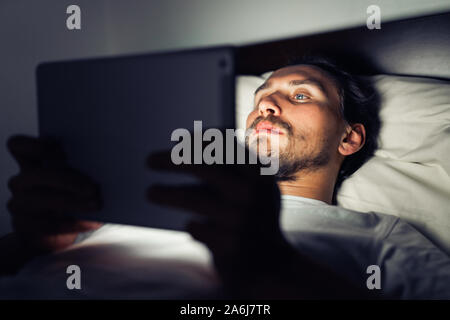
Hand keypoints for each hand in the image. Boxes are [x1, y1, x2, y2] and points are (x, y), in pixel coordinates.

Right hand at [6, 135, 102, 254]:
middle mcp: (22, 181)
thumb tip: (108, 166)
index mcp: (30, 162)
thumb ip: (81, 169)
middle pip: (37, 175)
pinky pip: (49, 224)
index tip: (65, 151)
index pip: (18, 146)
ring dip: (73, 202)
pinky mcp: (25, 225)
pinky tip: (91, 222)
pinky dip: (74, 223)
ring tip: (96, 205)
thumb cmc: (70, 193)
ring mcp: (20, 203)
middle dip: (67, 180)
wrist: (55, 227)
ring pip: (42, 200)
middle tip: (93, 188)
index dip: (37, 146)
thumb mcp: (73, 178)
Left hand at [146, 148, 290, 296]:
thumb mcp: (255, 188)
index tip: (177, 141)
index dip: (197, 139)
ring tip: (150, 192)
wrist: (272, 266)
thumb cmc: (256, 218)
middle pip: (201, 164)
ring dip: (165, 193)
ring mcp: (240, 219)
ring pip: (191, 198)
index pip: (223, 142)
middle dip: (171, 160)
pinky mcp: (228, 244)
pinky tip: (197, 227)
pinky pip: (195, 227)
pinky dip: (192, 226)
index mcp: (258, 172)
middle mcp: (251, 191)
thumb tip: (186, 147)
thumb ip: (231, 168)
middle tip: (149, 160)